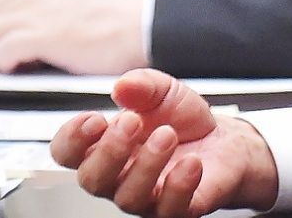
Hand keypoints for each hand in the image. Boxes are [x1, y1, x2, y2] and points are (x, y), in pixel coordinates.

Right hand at [51, 70, 277, 215]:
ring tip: (167, 135)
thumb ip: (143, 85)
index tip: (94, 119)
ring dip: (146, 164)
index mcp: (105, 145)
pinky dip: (179, 186)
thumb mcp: (164, 91)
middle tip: (131, 122)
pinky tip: (192, 163)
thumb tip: (123, 85)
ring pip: (129, 197)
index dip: (72, 139)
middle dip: (108, 150)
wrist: (224, 141)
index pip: (67, 152)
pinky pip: (168, 210)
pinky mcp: (177, 209)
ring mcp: (146, 196)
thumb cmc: (183, 120)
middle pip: (92, 179)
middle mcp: (119, 176)